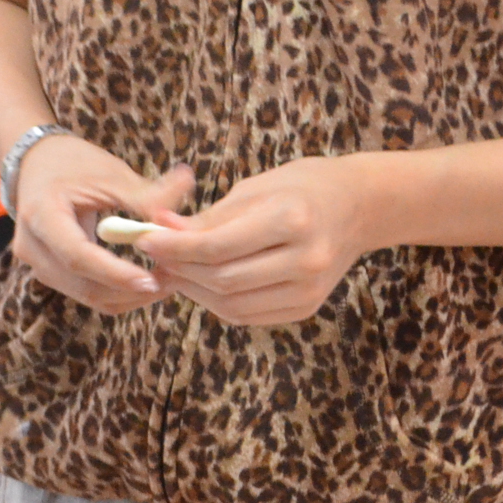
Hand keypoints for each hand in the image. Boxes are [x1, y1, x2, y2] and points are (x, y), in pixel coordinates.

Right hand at [10, 138, 193, 314]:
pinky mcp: (51, 274)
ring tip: (166, 281)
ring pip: (87, 296)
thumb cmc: (74, 164)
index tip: (153, 279)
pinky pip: (87, 294)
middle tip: (173, 280)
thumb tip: (189, 184)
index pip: (77, 256)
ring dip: (128, 296)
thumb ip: (145, 192)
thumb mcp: (109, 173)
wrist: (37, 166)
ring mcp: (37, 266)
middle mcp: (32, 248)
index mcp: (41, 215)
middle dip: (130, 290)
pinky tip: (146, 282)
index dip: (115, 273)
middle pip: (83, 285)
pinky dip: (118, 293)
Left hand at [130, 154, 377, 326]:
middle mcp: (305, 259)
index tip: (144, 240)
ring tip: (174, 270)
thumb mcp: (254, 189)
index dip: (174, 247)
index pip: (217, 246)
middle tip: (154, 256)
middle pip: (222, 280)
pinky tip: (203, 283)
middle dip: (179, 270)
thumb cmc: (301, 188)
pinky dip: (217, 302)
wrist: (358, 206)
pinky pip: (247, 314)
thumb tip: (158, 229)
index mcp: (292, 219)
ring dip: (194, 290)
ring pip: (231, 305)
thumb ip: (208, 217)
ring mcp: (308, 290)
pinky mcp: (306, 308)